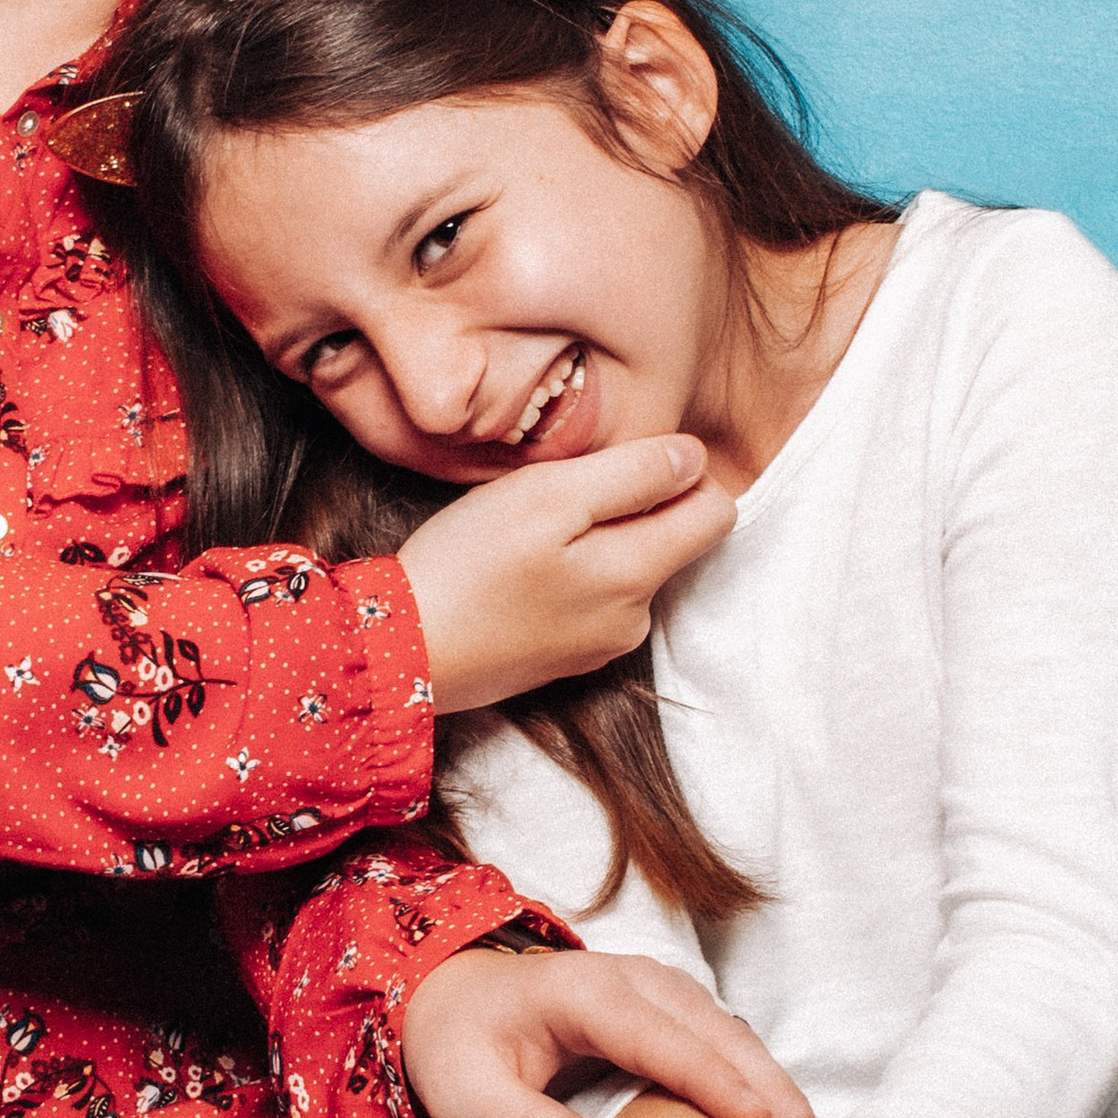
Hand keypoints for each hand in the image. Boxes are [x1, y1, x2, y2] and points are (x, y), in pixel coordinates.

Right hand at [397, 437, 735, 712]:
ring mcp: (600, 645)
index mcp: (639, 573)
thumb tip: (693, 457)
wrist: (401, 655)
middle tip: (556, 498)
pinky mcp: (565, 660)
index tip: (621, 463)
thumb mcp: (548, 495)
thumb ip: (633, 473)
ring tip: (528, 538)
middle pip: (672, 540)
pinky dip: (568, 578)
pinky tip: (518, 575)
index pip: (717, 511)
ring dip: (595, 543)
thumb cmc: (467, 566)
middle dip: (632, 507)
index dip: (681, 472)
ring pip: (627, 569)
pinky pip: (591, 601)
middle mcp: (635, 619)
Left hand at [400, 943, 834, 1117]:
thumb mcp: (468, 1096)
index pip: (658, 1038)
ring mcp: (660, 993)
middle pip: (716, 1033)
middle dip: (772, 1091)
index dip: (710, 1081)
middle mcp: (633, 981)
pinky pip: (725, 1047)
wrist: (457, 1004)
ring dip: (777, 1090)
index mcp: (582, 993)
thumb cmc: (459, 1050)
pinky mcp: (673, 1015)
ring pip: (734, 1038)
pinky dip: (760, 1086)